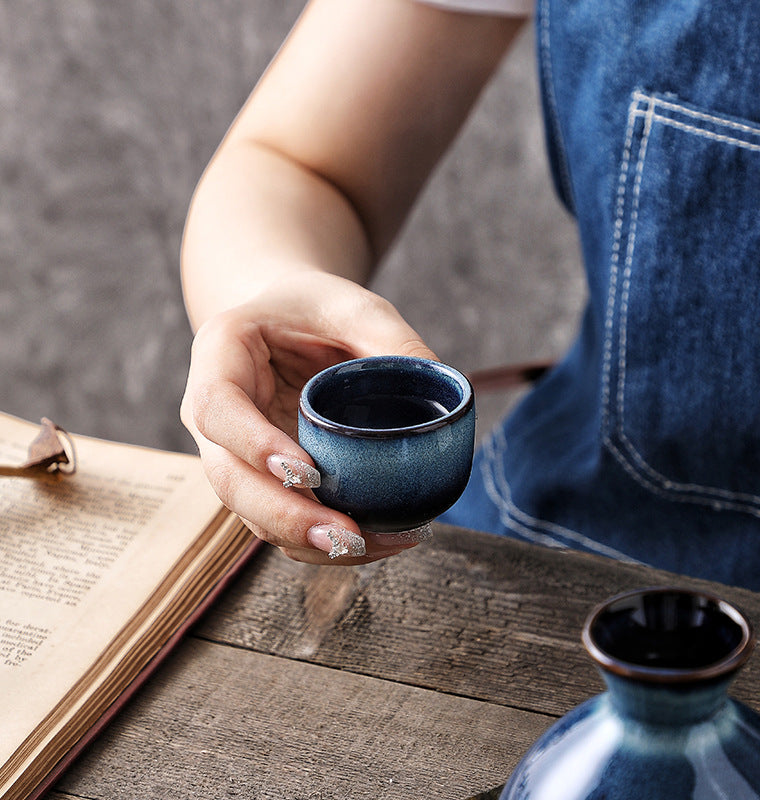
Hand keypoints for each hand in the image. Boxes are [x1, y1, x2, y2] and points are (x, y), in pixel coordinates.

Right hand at [181, 271, 437, 564]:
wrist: (291, 322)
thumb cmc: (317, 308)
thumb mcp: (356, 305)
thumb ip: (394, 342)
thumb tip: (450, 402)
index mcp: (221, 354)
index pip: (217, 409)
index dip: (254, 447)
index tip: (309, 472)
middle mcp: (215, 414)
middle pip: (229, 479)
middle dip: (286, 516)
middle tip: (349, 536)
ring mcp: (234, 453)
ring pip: (253, 513)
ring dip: (309, 541)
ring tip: (380, 545)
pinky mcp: (263, 480)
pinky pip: (282, 521)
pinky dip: (323, 541)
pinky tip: (378, 542)